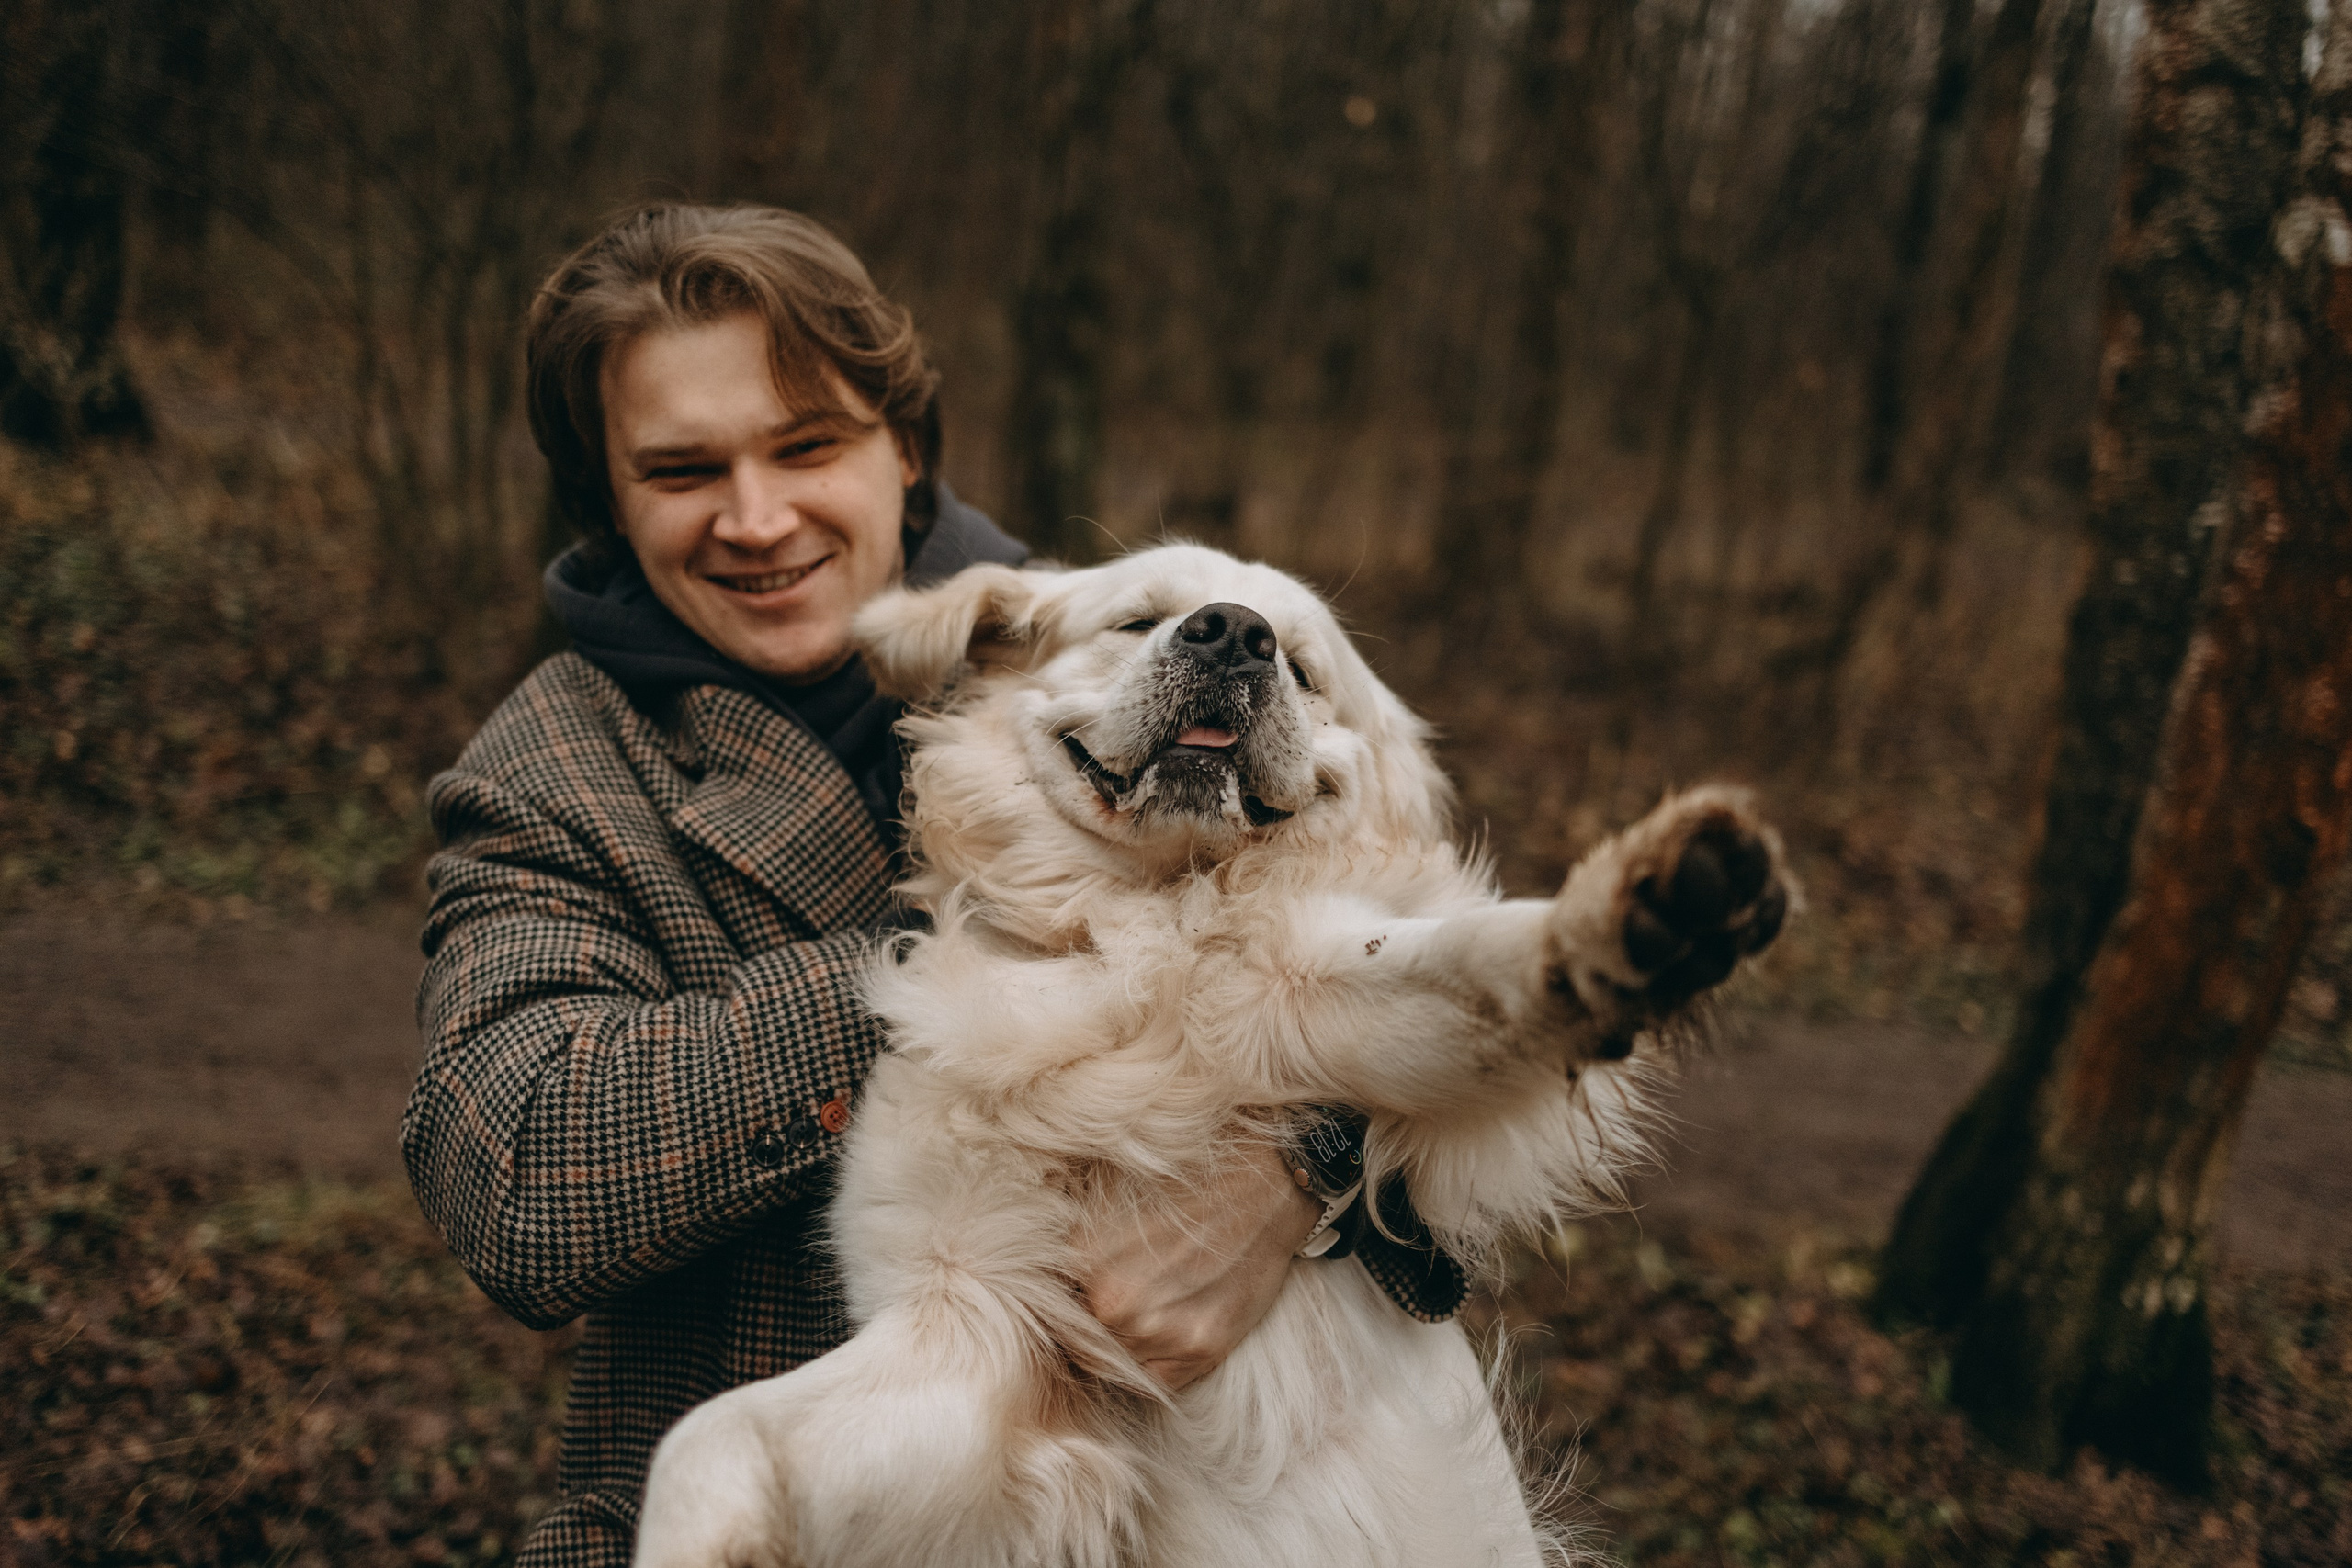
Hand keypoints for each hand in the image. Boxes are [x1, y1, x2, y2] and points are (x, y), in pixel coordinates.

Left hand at [1078, 1143, 1322, 1389]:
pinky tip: (1173, 1333)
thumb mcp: (1113, 1196)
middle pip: (1083, 1341)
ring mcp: (1155, 1330)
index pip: (1054, 1308)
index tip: (1086, 1302)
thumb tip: (1045, 1279)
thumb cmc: (1189, 1185)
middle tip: (1129, 1305)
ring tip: (1157, 1311)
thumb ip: (1074, 1243)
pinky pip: (1157, 1385)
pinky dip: (1160, 1368)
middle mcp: (1110, 1300)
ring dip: (1131, 1347)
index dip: (1070, 1307)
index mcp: (1080, 1258)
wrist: (1263, 1190)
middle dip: (1099, 1329)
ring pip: (1119, 1364)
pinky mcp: (1198, 1349)